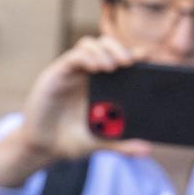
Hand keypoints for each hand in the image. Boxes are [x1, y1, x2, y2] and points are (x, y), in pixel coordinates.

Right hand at [0, 36, 156, 187]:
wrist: (43, 147)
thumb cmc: (71, 141)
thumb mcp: (101, 143)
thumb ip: (122, 145)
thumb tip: (147, 150)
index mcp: (104, 85)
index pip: (122, 61)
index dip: (137, 56)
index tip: (150, 57)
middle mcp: (88, 74)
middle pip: (107, 46)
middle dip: (121, 49)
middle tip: (131, 62)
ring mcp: (73, 72)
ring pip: (89, 45)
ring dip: (104, 50)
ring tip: (113, 66)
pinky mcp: (57, 73)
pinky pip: (73, 57)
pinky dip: (87, 57)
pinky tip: (96, 67)